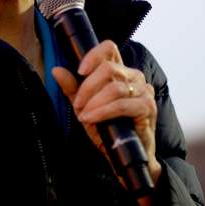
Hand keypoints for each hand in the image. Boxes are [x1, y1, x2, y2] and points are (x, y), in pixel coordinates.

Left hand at [53, 40, 162, 195]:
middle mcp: (135, 77)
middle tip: (78, 105)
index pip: (109, 48)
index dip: (93, 55)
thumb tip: (56, 70)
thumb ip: (73, 90)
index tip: (80, 71)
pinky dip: (103, 112)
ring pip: (114, 87)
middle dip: (87, 87)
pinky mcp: (148, 107)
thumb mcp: (85, 109)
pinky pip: (122, 104)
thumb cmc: (109, 131)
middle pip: (108, 68)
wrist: (126, 157)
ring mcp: (144, 91)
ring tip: (84, 115)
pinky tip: (92, 119)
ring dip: (93, 102)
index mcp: (121, 72)